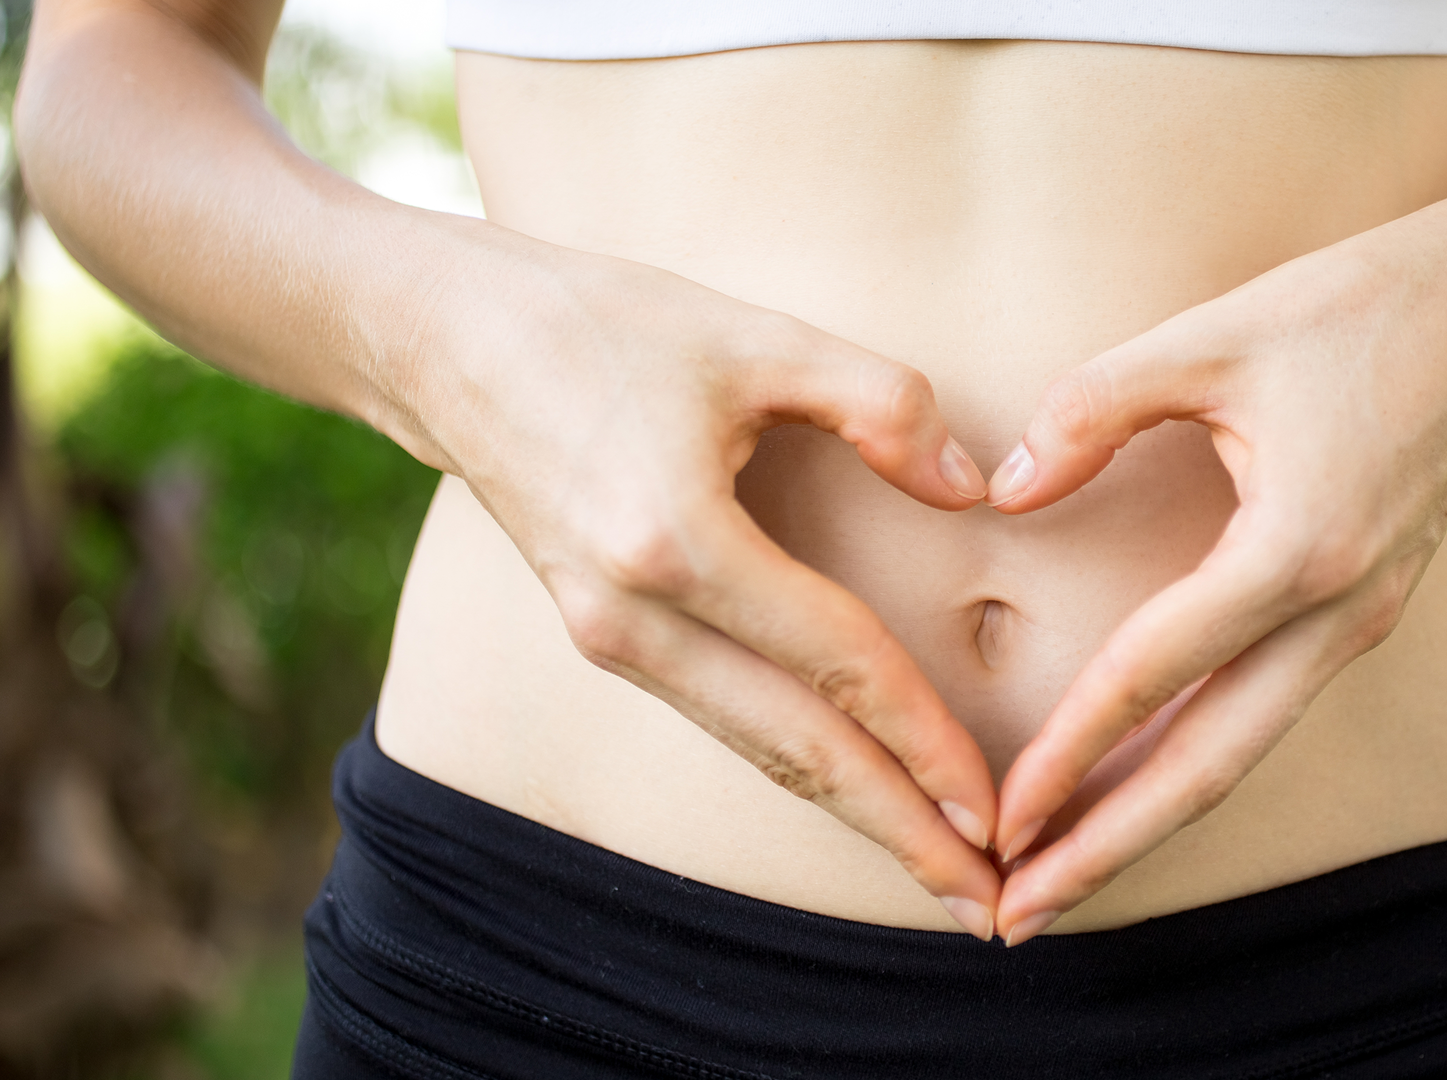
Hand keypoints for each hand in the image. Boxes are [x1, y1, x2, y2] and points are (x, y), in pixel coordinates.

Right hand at [406, 248, 1003, 938]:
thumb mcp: (754, 335)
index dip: (925, 741)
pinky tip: (857, 789)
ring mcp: (608, 637)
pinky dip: (798, 765)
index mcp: (674, 541)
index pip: (835, 666)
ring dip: (854, 814)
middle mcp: (633, 617)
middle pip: (795, 752)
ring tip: (940, 870)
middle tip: (991, 909)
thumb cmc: (600, 322)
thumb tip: (974, 491)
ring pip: (757, 749)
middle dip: (900, 833)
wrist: (440, 340)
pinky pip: (722, 717)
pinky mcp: (603, 635)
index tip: (998, 810)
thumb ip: (881, 403)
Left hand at [982, 212, 1446, 943]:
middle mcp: (1339, 611)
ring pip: (1242, 753)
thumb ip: (1094, 409)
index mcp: (1298, 549)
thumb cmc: (1357, 306)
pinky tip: (1136, 787)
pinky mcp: (1364, 612)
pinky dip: (1195, 764)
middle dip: (1109, 846)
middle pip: (1209, 767)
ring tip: (1063, 876)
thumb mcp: (1211, 336)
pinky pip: (1266, 711)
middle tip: (1020, 914)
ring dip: (1150, 821)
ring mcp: (1361, 621)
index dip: (1067, 753)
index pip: (1154, 674)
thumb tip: (1007, 491)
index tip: (997, 820)